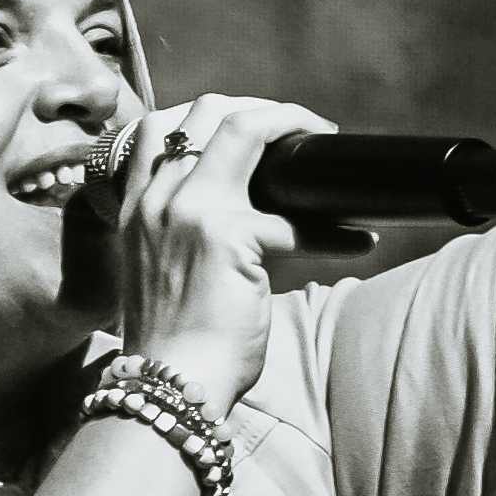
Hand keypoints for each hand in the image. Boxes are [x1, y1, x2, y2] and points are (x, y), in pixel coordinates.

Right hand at [83, 92, 325, 420]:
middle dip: (260, 108)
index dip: (210, 114)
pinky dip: (337, 232)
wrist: (169, 387)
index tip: (252, 127)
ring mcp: (191, 211)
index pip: (160, 128)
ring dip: (295, 126)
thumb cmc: (174, 345)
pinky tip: (359, 242)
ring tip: (323, 140)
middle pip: (207, 110)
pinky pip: (299, 220)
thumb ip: (183, 235)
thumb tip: (249, 215)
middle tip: (299, 128)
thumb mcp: (161, 273)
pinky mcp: (230, 236)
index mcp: (136, 207)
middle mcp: (158, 199)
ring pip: (246, 129)